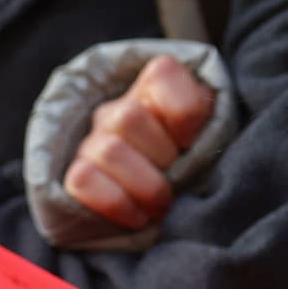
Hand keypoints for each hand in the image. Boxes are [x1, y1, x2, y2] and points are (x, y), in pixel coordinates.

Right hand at [64, 56, 214, 230]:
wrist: (156, 208)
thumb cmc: (192, 165)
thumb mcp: (211, 138)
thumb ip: (211, 125)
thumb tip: (204, 140)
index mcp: (156, 89)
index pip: (163, 73)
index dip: (184, 112)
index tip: (192, 142)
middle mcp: (117, 110)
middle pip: (129, 116)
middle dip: (163, 157)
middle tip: (178, 180)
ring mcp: (91, 143)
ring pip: (109, 151)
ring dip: (145, 186)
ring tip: (162, 204)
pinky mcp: (76, 177)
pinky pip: (83, 180)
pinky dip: (117, 203)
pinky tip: (138, 215)